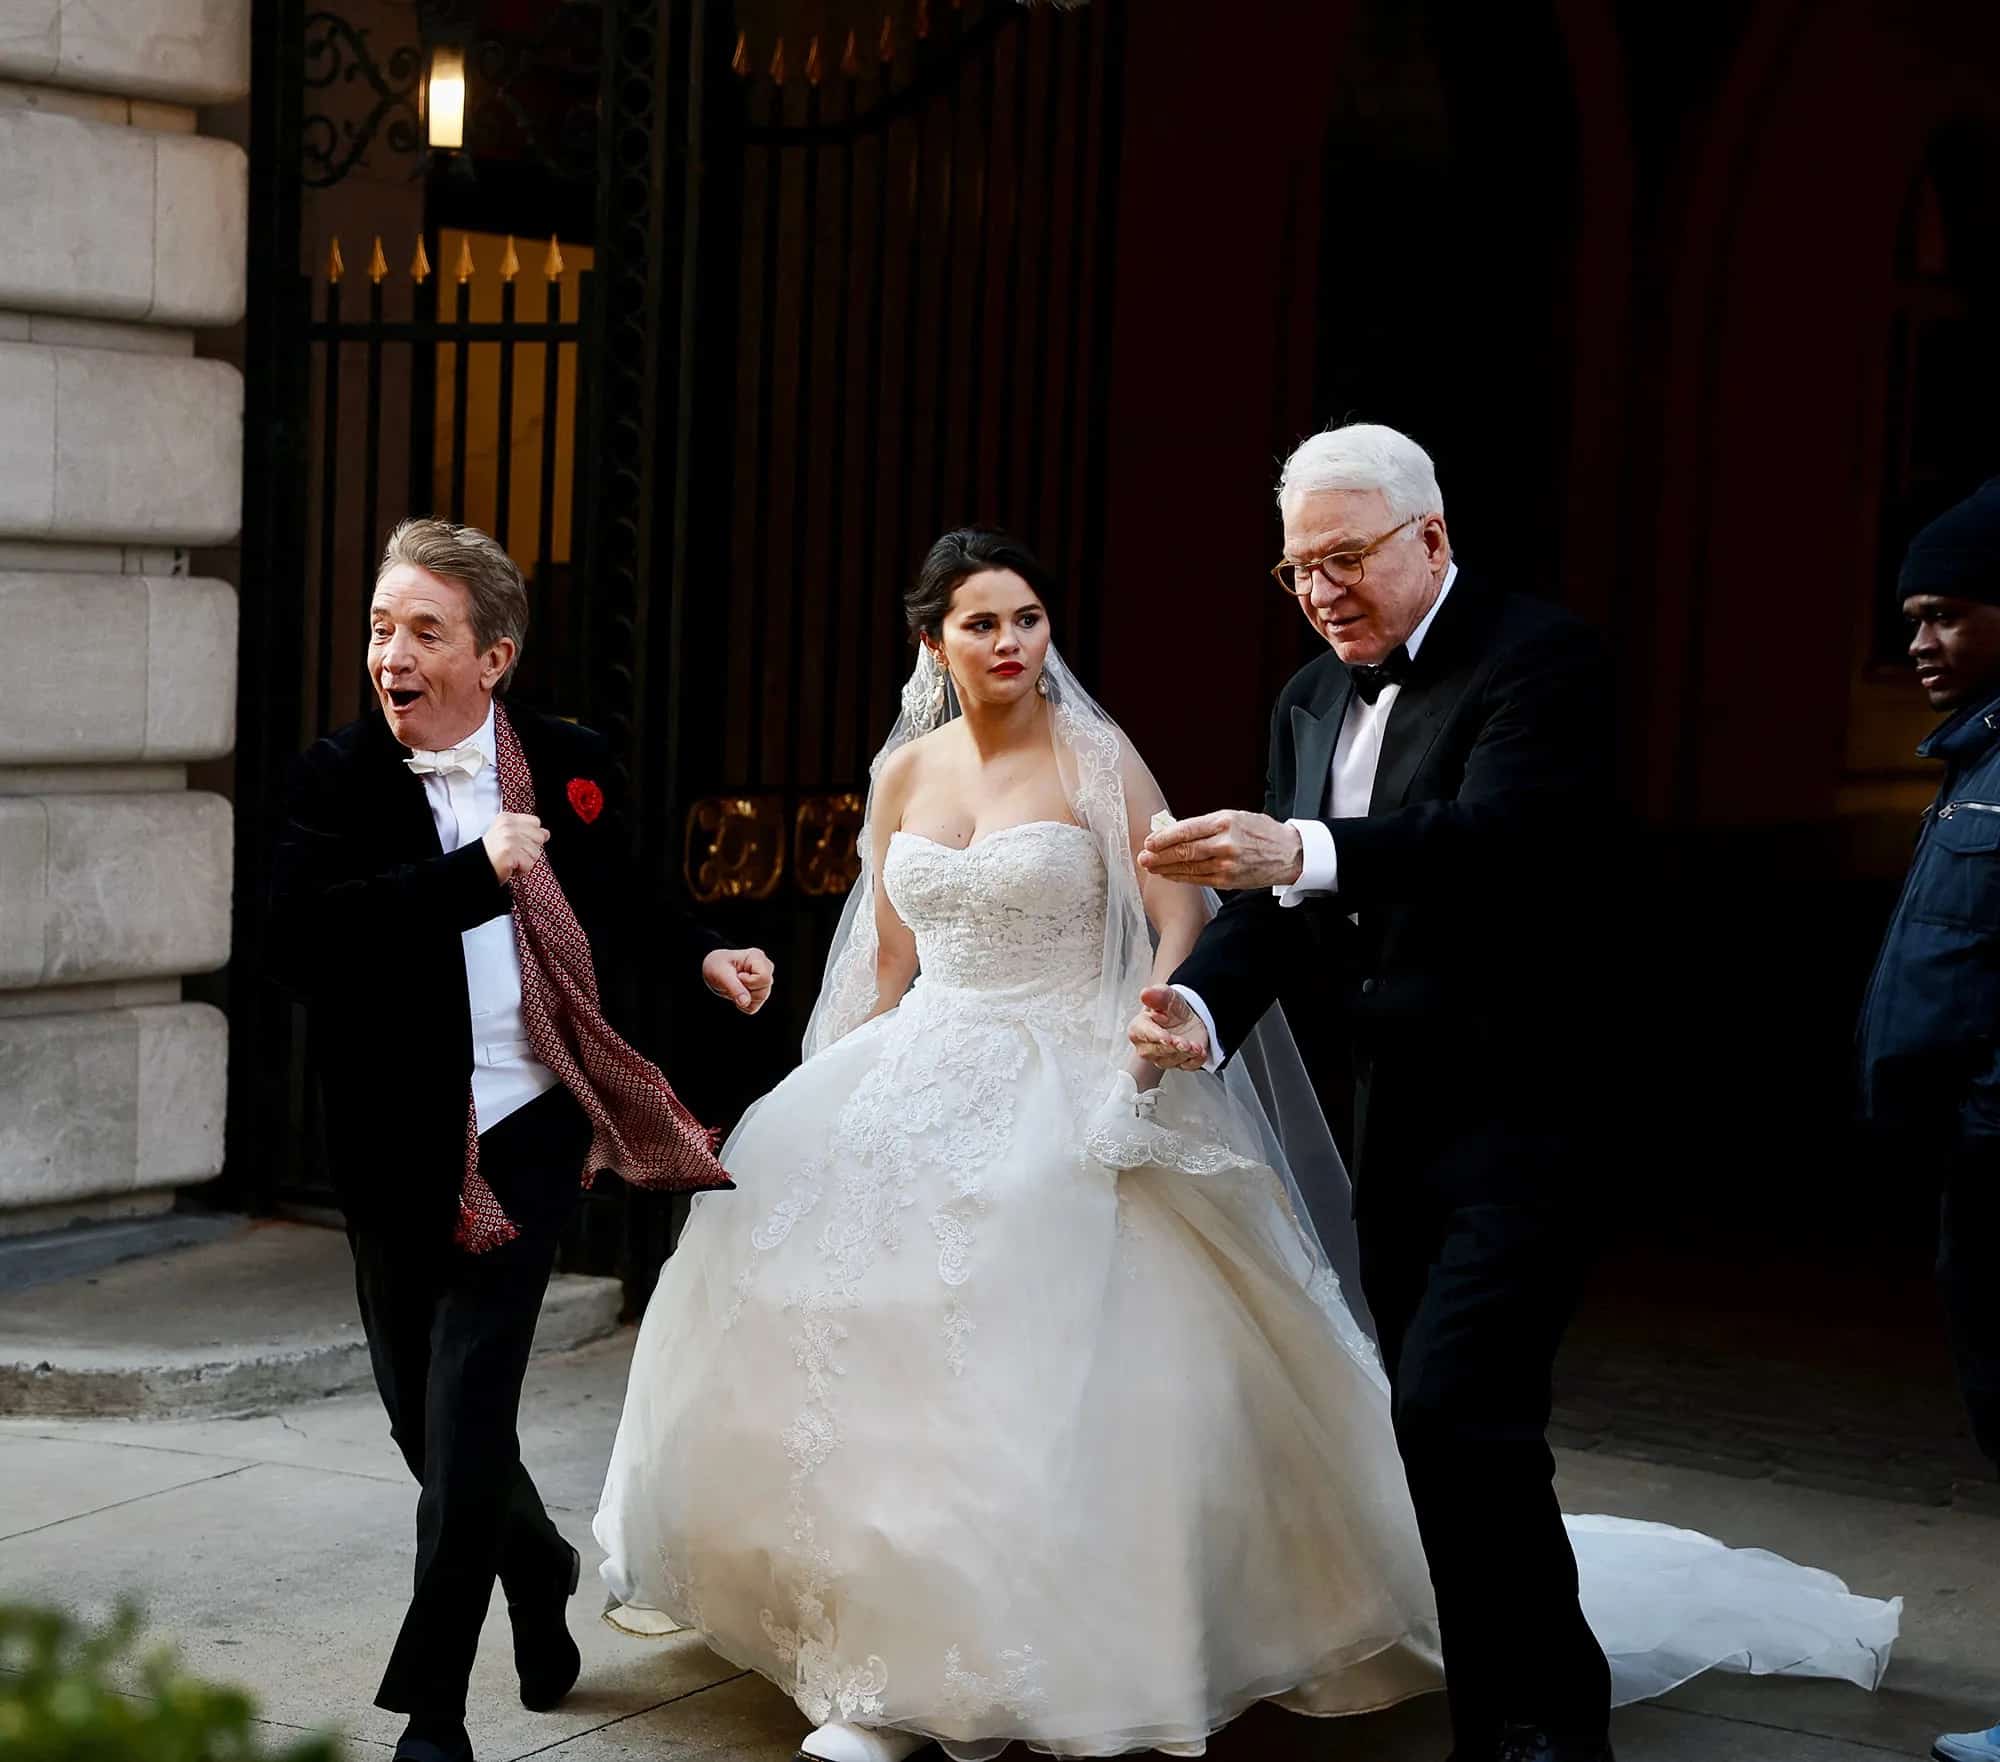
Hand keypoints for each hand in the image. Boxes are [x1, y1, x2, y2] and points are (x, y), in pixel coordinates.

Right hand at [483, 812, 548, 882]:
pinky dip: (521, 870)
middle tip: (513, 853)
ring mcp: (509, 838)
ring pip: (536, 853)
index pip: (535, 822)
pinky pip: (529, 864)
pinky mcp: (510, 852)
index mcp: (507, 818)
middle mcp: (508, 826)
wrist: (476, 867)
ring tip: (510, 860)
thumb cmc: (492, 854)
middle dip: (530, 849)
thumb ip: (527, 831)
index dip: (531, 836)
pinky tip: (510, 867)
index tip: (517, 842)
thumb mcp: (507, 835)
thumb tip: (546, 834)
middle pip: (539, 837)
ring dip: (525, 861)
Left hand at [703, 946, 774, 1014]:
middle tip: (734, 981)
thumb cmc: (717, 966)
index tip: (738, 976)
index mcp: (757, 957)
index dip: (750, 982)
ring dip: (743, 998)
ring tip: (734, 986)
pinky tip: (737, 993)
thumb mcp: (721, 974)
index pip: (764, 978)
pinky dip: (742, 1004)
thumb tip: (745, 1002)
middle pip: (764, 991)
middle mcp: (765, 967)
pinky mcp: (760, 991)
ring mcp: (764, 980)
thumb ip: (734, 988)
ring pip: (761, 999)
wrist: (713, 970)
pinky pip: (754, 1007)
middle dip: (746, 991)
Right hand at [1127, 985, 1209, 1071]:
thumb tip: (1146, 994)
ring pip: (1171, 1061)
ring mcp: (1162, 1057)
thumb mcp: (1166, 996)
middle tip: (1184, 1043)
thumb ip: (1156, 995)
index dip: (1154, 1036)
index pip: (1143, 1033)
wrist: (1186, 1018)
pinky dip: (1196, 1060)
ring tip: (1196, 1046)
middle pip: (1156, 1051)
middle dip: (1172, 1048)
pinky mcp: (1178, 1063)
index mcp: (1139, 1028)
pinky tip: (1200, 1052)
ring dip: (1185, 1054)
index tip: (1165, 1037)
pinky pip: (1187, 1066)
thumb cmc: (1170, 1009)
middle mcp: (1147, 1046)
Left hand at [1139, 810, 1303, 889]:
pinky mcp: (1229, 881)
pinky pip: (1199, 880)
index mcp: (1225, 822)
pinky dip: (1181, 878)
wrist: (1289, 853)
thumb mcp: (1234, 816)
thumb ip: (1205, 824)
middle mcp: (1225, 844)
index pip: (1187, 830)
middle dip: (1159, 855)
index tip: (1148, 841)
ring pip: (1189, 868)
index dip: (1164, 838)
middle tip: (1143, 857)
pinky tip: (1169, 875)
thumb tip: (1174, 830)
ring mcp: (1227, 865)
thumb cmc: (1260, 831)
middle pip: (1184, 851)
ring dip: (1166, 868)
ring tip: (1150, 867)